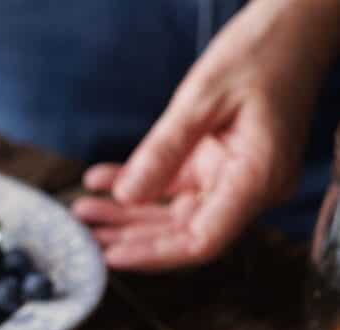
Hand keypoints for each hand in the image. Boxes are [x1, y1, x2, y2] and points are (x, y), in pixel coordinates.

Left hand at [73, 0, 339, 270]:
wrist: (296, 23)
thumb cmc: (264, 49)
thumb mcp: (204, 97)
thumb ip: (164, 150)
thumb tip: (125, 197)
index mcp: (257, 179)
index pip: (202, 241)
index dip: (155, 254)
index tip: (113, 256)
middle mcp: (249, 190)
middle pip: (183, 234)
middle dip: (131, 237)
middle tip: (83, 239)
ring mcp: (234, 180)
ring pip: (173, 214)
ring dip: (127, 215)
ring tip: (83, 212)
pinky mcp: (219, 165)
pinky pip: (174, 187)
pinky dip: (139, 185)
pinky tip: (101, 180)